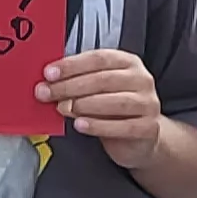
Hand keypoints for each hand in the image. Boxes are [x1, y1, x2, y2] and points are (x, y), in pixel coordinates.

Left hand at [40, 49, 166, 165]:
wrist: (142, 138)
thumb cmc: (115, 109)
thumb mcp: (99, 90)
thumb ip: (79, 82)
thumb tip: (49, 82)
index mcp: (128, 63)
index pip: (98, 58)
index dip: (72, 65)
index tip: (49, 73)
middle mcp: (141, 80)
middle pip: (103, 80)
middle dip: (70, 86)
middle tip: (47, 93)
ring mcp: (148, 104)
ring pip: (115, 102)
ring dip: (83, 105)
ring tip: (62, 108)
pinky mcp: (149, 128)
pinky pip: (122, 126)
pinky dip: (98, 125)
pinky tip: (80, 125)